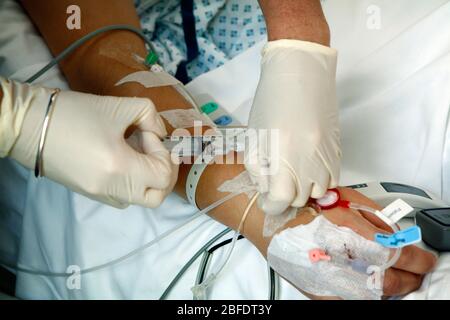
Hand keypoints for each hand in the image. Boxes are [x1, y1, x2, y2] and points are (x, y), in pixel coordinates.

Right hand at [4, 78, 177, 207]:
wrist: (29, 125)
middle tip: (154, 149)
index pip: (162, 175)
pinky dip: (132, 181)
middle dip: (163, 172)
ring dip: (148, 178)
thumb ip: (150, 116)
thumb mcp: (119, 106)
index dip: (163, 153)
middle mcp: (111, 190)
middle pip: (157, 196)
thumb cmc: (73, 113)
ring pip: (140, 199)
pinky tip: (122, 158)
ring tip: (136, 151)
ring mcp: (99, 195)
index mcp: (120, 169)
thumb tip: (160, 133)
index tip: (148, 133)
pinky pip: (122, 196)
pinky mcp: (90, 193)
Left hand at [245, 39, 340, 215]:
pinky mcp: (337, 150)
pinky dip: (320, 181)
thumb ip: (258, 170)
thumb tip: (266, 192)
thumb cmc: (271, 103)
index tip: (267, 201)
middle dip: (286, 197)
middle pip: (300, 199)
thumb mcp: (255, 138)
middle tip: (276, 185)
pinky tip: (308, 169)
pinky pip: (333, 179)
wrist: (301, 74)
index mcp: (283, 158)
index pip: (281, 200)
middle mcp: (309, 162)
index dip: (271, 206)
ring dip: (304, 191)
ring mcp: (327, 157)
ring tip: (293, 177)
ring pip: (319, 192)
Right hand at [271, 188, 436, 298]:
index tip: (425, 260)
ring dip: (389, 289)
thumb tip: (397, 238)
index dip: (419, 260)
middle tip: (415, 272)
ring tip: (394, 279)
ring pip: (373, 297)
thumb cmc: (304, 204)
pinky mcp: (318, 292)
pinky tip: (365, 284)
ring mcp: (329, 282)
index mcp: (355, 237)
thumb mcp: (349, 200)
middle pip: (391, 282)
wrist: (269, 218)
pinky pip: (351, 300)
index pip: (401, 256)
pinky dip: (364, 295)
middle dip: (410, 278)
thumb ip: (377, 220)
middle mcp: (343, 263)